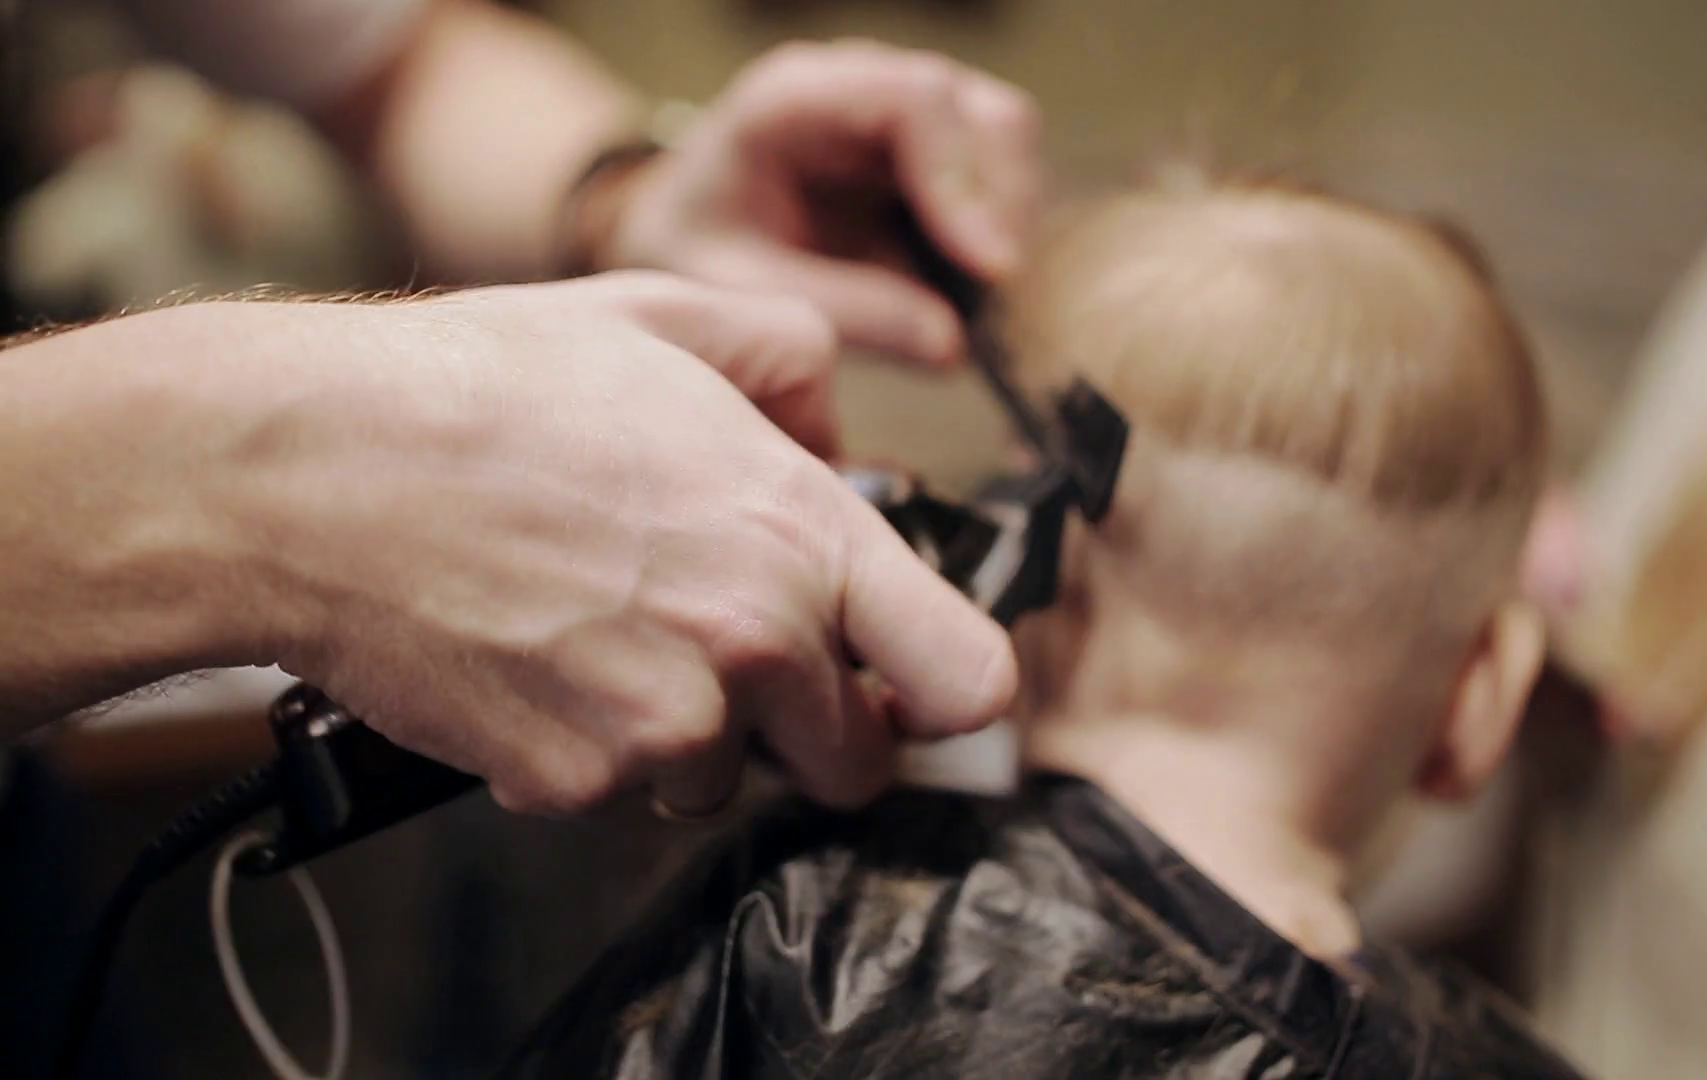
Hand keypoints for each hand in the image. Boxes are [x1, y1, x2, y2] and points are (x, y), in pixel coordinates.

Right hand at [219, 273, 1014, 814]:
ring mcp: (664, 728)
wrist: (312, 473)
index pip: (968, 681)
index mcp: (802, 536)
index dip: (951, 695)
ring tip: (601, 630)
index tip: (912, 686)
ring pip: (724, 779)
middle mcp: (756, 645)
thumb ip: (792, 362)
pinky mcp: (573, 783)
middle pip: (855, 762)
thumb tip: (834, 438)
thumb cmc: (484, 387)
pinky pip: (615, 791)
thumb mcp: (666, 316)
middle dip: (809, 725)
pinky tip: (535, 659)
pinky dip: (586, 747)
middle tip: (734, 656)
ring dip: (687, 732)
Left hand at [604, 41, 1041, 365]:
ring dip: (1010, 230)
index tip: (991, 269)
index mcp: (801, 96)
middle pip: (986, 116)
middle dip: (1004, 214)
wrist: (687, 220)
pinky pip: (1001, 182)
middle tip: (994, 308)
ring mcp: (913, 111)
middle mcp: (870, 84)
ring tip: (977, 310)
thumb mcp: (744, 286)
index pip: (917, 103)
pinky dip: (1000, 241)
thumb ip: (842, 309)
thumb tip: (953, 347)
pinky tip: (970, 298)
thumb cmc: (701, 242)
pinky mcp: (940, 149)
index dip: (965, 182)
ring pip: (1009, 145)